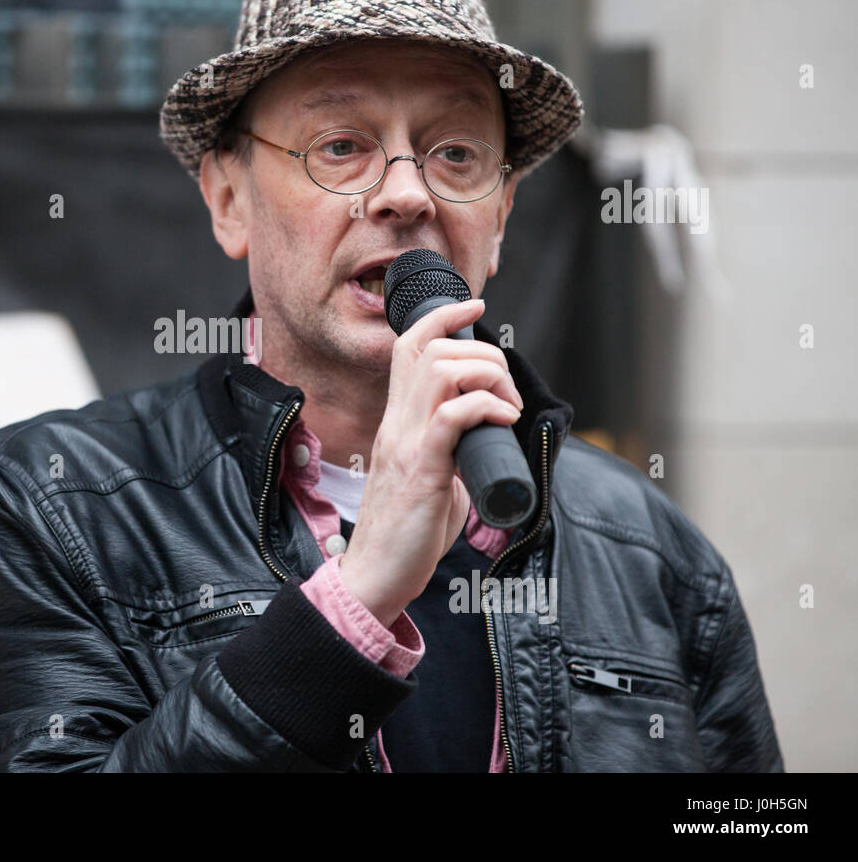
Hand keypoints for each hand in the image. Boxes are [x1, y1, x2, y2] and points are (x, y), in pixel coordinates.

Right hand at [339, 298, 523, 626]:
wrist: (376, 576)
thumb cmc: (406, 534)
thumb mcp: (430, 477)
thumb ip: (450, 451)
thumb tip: (485, 440)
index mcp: (397, 422)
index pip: (408, 347)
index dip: (441, 316)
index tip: (473, 306)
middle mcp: (397, 424)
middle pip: (430, 349)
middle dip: (481, 352)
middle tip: (505, 391)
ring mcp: (407, 444)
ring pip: (442, 371)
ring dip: (487, 375)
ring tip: (506, 407)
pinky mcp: (423, 470)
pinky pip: (453, 415)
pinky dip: (485, 407)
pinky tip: (502, 423)